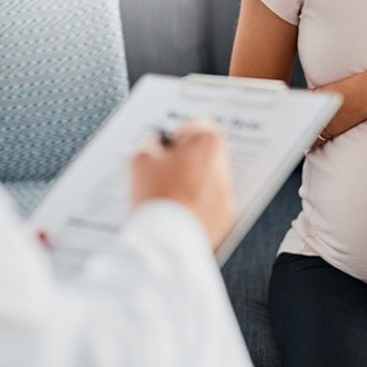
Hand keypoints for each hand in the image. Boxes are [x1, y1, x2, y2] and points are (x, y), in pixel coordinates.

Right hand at [131, 119, 235, 249]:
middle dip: (187, 159)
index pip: (196, 125)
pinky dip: (199, 206)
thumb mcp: (140, 159)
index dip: (177, 135)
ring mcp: (227, 193)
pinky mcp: (226, 218)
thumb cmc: (156, 198)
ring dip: (194, 182)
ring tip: (169, 196)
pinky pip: (213, 204)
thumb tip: (156, 145)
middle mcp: (223, 166)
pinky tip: (178, 212)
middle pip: (206, 153)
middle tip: (165, 172)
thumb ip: (150, 143)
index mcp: (206, 143)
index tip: (166, 148)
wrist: (168, 241)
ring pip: (210, 179)